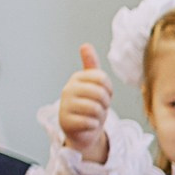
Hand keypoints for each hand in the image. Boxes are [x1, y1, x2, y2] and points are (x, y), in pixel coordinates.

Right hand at [57, 45, 113, 162]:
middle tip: (100, 107)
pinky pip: (89, 122)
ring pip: (94, 108)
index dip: (109, 89)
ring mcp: (65, 105)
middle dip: (105, 103)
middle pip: (99, 93)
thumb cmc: (91, 105)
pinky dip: (93, 125)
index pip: (101, 78)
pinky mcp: (65, 122)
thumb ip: (91, 66)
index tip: (105, 94)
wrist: (83, 130)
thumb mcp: (94, 84)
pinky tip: (88, 124)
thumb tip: (85, 45)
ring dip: (100, 115)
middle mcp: (68, 89)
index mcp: (77, 78)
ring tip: (94, 116)